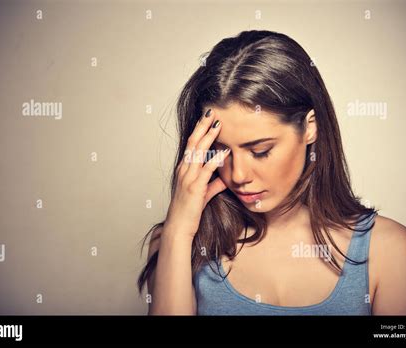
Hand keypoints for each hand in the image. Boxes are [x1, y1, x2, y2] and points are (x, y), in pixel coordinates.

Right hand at [164, 108, 230, 238]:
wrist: (179, 227)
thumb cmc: (189, 211)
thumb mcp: (203, 194)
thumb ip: (214, 184)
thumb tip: (225, 178)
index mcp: (184, 169)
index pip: (192, 145)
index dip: (199, 130)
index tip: (208, 118)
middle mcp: (184, 170)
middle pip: (193, 143)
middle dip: (202, 126)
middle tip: (211, 112)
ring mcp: (188, 178)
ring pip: (198, 152)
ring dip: (209, 137)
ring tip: (218, 123)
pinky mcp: (195, 188)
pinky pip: (206, 170)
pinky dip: (216, 159)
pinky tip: (224, 151)